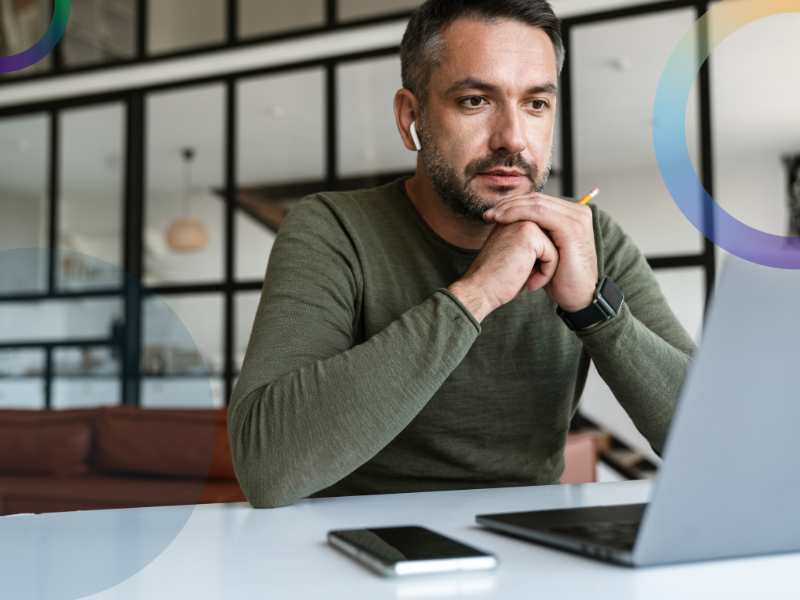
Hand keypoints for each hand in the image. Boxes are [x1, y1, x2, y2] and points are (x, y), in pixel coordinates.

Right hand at [448, 221, 558, 322]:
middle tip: (527, 278)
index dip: (542, 260)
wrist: (481, 290)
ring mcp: (524, 222)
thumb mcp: (518, 258)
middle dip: (545, 263)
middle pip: (553, 241)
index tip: (523, 275)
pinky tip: (530, 282)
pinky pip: (553, 255)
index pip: (546, 237)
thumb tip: (555, 246)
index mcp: (514, 221)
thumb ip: (533, 246)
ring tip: (529, 280)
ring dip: (546, 269)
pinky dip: (546, 273)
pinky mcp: (529, 233)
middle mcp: (519, 217)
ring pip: (555, 247)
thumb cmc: (498, 280)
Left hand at [483, 193, 597, 312]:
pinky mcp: (571, 228)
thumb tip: (511, 223)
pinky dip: (518, 213)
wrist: (577, 298)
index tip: (492, 213)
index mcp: (573, 215)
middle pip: (536, 198)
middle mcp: (578, 212)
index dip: (513, 203)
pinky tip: (502, 220)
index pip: (538, 200)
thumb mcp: (548, 252)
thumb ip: (537, 234)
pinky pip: (539, 212)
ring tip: (491, 217)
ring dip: (510, 208)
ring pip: (536, 202)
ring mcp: (576, 218)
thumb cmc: (560, 279)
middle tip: (488, 213)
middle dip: (509, 204)